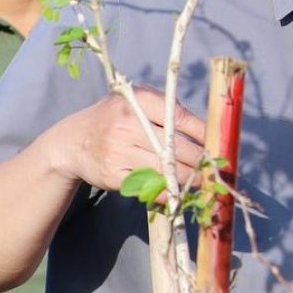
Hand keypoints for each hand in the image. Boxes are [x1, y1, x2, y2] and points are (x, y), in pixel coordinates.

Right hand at [49, 88, 207, 195]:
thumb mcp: (136, 102)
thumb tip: (207, 132)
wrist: (72, 141)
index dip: (203, 134)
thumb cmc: (114, 118)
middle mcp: (127, 125)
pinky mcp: (113, 175)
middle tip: (215, 168)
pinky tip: (176, 191)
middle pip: (176, 148)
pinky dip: (166, 191)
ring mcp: (119, 151)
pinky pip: (148, 186)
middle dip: (200, 161)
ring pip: (166, 170)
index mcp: (138, 101)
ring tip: (202, 182)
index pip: (179, 119)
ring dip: (188, 179)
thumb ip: (168, 111)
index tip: (219, 144)